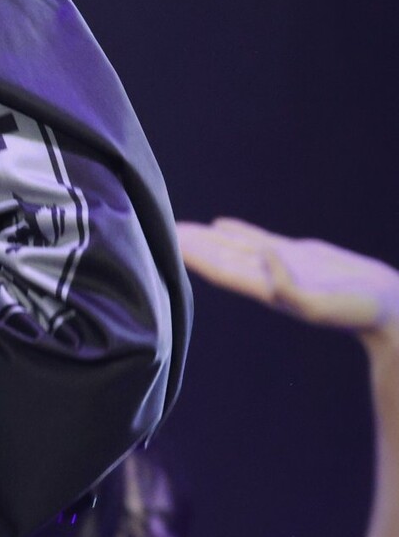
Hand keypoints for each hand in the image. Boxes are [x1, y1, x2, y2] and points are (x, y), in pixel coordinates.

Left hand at [178, 218, 398, 336]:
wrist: (385, 308)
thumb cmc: (356, 312)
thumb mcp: (319, 303)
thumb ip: (288, 284)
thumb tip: (264, 255)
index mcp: (267, 290)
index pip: (221, 270)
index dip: (194, 257)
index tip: (168, 243)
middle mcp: (268, 278)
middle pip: (219, 258)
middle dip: (192, 246)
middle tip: (160, 231)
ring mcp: (281, 265)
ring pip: (235, 246)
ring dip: (207, 238)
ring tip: (181, 228)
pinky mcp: (298, 255)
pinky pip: (258, 239)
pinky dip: (237, 231)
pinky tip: (221, 224)